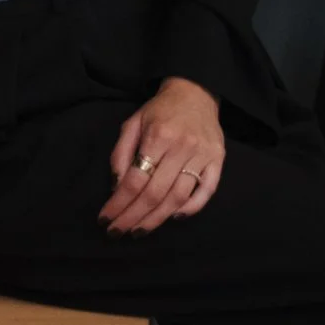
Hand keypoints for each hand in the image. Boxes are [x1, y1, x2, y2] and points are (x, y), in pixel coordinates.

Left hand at [100, 77, 225, 232]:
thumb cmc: (160, 110)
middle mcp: (182, 147)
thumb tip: (117, 187)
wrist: (196, 92)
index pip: (135, 180)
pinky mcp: (218, 160)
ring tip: (139, 231)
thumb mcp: (133, 122)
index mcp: (158, 136)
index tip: (105, 220)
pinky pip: (207, 191)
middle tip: (118, 233)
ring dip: (157, 219)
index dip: (119, 203)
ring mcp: (203, 155)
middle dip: (133, 217)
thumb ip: (121, 153)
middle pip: (155, 193)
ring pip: (179, 197)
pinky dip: (191, 208)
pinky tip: (174, 217)